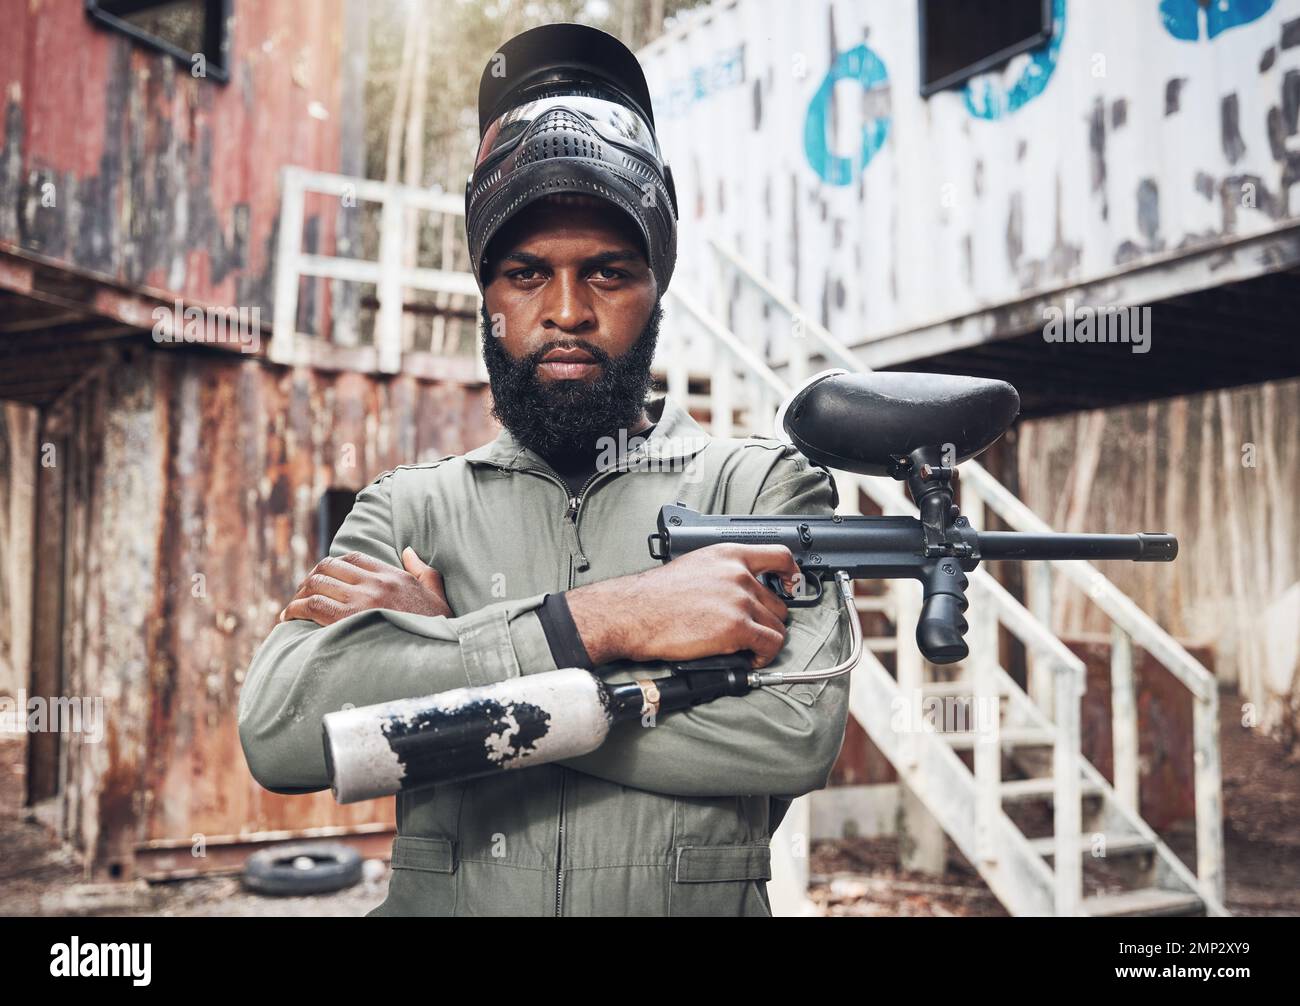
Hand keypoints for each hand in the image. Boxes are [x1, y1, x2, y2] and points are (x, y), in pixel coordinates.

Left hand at [279, 548, 452, 626]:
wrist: (438, 653)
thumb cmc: (438, 628)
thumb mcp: (436, 592)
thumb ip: (422, 569)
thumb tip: (408, 551)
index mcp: (393, 575)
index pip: (353, 558)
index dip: (332, 565)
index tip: (324, 579)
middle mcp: (375, 583)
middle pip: (328, 567)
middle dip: (310, 579)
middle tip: (302, 595)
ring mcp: (362, 600)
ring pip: (317, 584)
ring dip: (299, 595)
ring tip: (292, 609)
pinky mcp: (350, 620)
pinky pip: (313, 605)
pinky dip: (295, 609)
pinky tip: (289, 618)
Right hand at [566, 543, 801, 668]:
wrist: (635, 612)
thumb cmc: (656, 595)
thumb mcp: (695, 565)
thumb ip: (723, 573)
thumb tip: (740, 589)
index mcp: (729, 555)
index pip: (779, 557)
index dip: (791, 574)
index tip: (791, 584)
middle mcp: (739, 575)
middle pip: (779, 602)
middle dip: (768, 619)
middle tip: (752, 629)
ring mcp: (740, 600)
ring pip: (777, 626)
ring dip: (765, 640)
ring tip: (748, 647)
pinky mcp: (737, 628)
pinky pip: (769, 645)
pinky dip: (764, 656)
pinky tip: (750, 657)